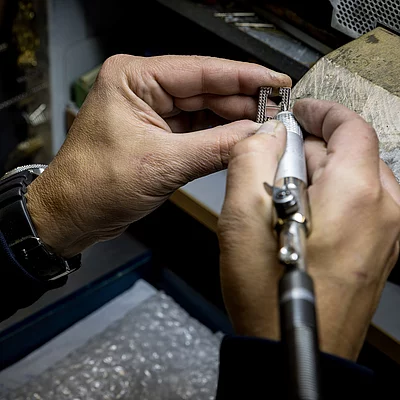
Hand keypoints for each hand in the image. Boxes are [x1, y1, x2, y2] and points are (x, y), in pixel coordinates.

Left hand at [25, 55, 290, 256]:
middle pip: (205, 89)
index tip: (274, 80)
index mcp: (133, 79)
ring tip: (265, 125)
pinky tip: (241, 139)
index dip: (243, 76)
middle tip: (276, 110)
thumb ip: (214, 148)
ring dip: (233, 120)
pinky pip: (196, 130)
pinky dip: (219, 137)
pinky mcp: (158, 135)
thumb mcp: (161, 164)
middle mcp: (142, 89)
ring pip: (203, 110)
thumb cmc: (92, 185)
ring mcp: (151, 112)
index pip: (201, 70)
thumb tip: (255, 137)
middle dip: (242, 101)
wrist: (72, 214)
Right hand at [218, 99, 399, 360]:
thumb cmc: (270, 291)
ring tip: (281, 198)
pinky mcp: (378, 251)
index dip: (322, 112)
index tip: (301, 112)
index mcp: (356, 194)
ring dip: (318, 175)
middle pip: (350, 154)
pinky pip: (357, 206)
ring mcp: (385, 235)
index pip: (351, 127)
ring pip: (353, 180)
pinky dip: (329, 198)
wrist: (290, 344)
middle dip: (310, 149)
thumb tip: (267, 134)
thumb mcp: (242, 213)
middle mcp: (383, 212)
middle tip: (274, 163)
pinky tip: (298, 219)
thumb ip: (252, 157)